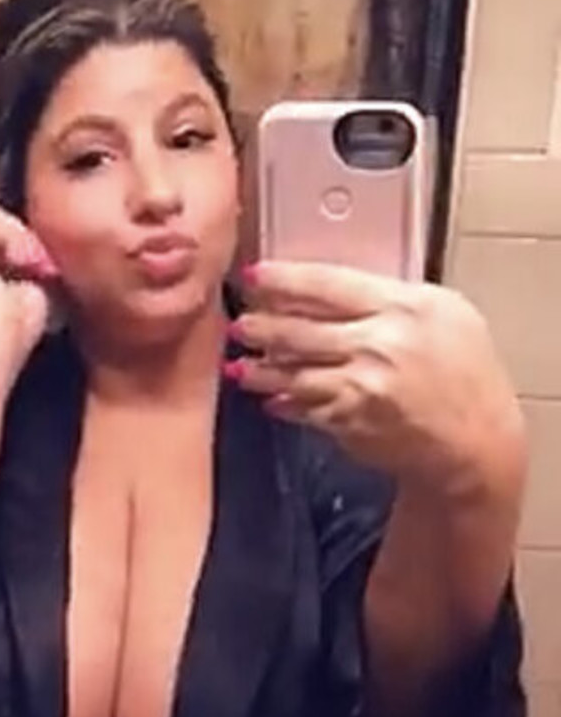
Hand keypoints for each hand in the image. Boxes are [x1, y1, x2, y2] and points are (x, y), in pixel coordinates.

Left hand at [230, 261, 526, 496]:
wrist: (475, 441)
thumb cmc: (467, 374)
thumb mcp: (446, 315)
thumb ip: (393, 298)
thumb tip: (339, 292)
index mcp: (402, 308)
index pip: (328, 284)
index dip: (284, 279)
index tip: (255, 276)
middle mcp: (377, 345)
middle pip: (300, 329)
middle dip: (261, 326)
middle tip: (240, 323)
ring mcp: (359, 387)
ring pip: (293, 372)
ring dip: (260, 370)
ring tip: (240, 365)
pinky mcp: (348, 423)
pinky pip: (304, 408)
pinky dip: (284, 403)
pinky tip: (271, 399)